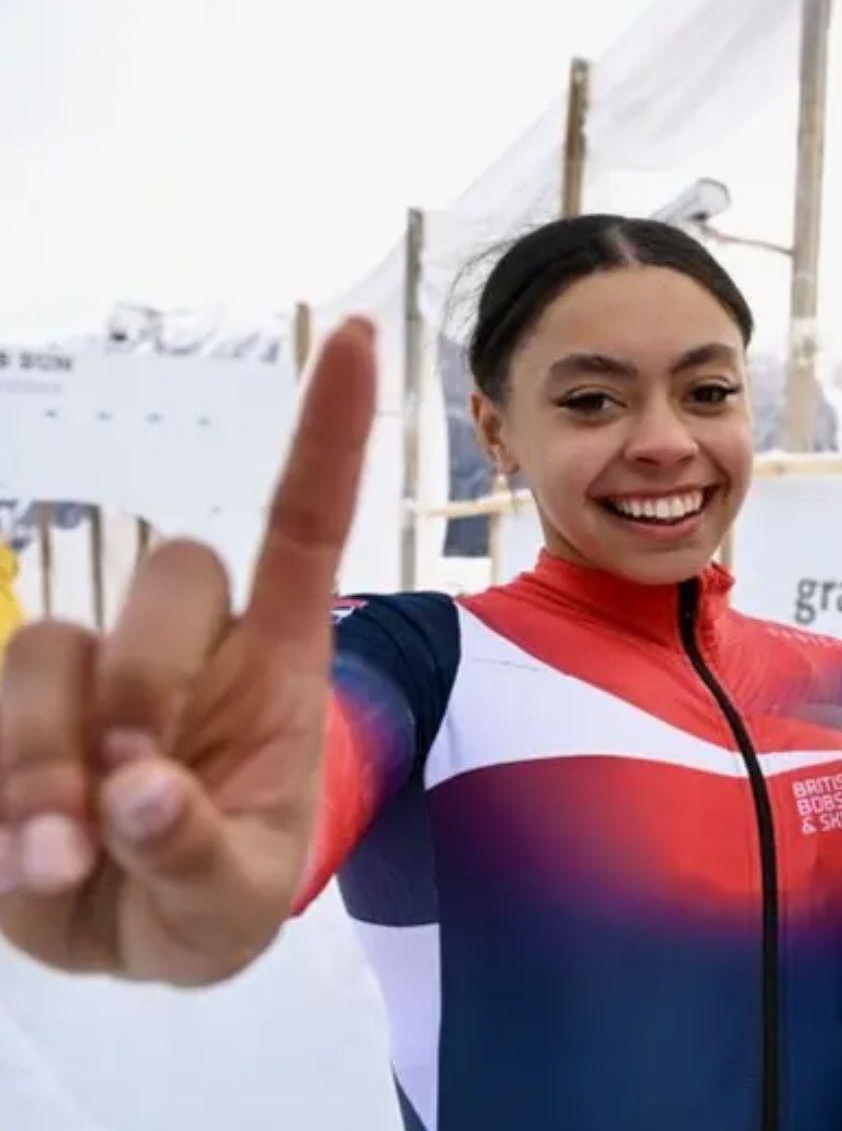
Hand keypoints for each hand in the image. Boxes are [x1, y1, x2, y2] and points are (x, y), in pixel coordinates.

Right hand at [0, 319, 376, 984]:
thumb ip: (196, 852)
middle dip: (150, 685)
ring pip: (50, 643)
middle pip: (170, 578)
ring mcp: (86, 677)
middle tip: (135, 800)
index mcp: (275, 666)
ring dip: (44, 755)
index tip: (365, 340)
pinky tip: (17, 859)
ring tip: (63, 861)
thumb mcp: (234, 905)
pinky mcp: (8, 711)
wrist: (130, 940)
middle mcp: (184, 648)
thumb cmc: (214, 899)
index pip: (305, 526)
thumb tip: (136, 791)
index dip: (331, 435)